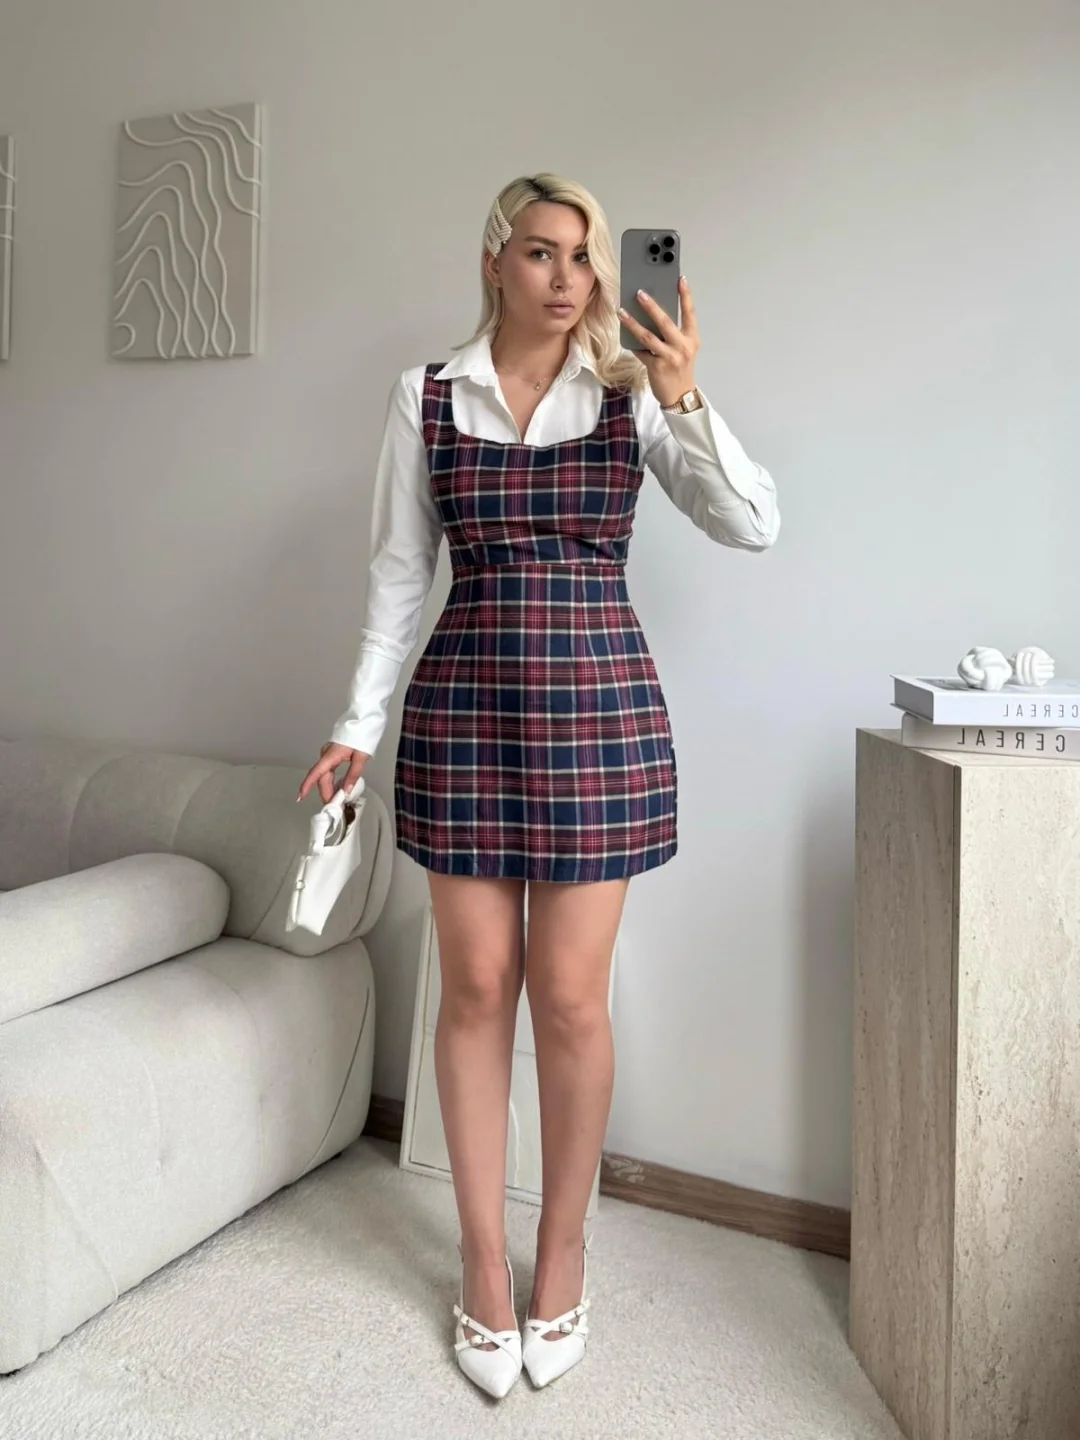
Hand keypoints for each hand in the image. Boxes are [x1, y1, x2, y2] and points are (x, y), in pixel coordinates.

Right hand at [297, 741, 369, 805]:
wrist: (363, 722)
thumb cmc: (362, 736)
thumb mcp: (361, 757)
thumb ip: (353, 775)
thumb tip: (346, 791)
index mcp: (331, 755)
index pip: (316, 773)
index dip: (307, 785)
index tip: (300, 797)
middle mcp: (326, 755)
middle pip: (322, 778)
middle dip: (326, 795)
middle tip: (335, 808)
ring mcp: (327, 755)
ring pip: (325, 776)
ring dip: (329, 790)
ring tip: (337, 802)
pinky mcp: (331, 755)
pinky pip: (328, 772)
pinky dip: (331, 782)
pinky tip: (337, 790)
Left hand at [619, 275, 699, 407]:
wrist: (680, 395)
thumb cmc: (680, 369)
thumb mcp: (683, 349)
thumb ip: (673, 333)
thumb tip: (652, 314)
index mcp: (691, 338)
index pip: (689, 313)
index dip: (686, 295)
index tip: (680, 279)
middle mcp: (683, 346)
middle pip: (665, 321)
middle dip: (651, 306)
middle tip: (640, 293)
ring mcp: (670, 357)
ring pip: (648, 336)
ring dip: (633, 323)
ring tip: (622, 312)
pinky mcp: (657, 367)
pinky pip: (641, 351)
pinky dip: (632, 343)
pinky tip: (624, 334)